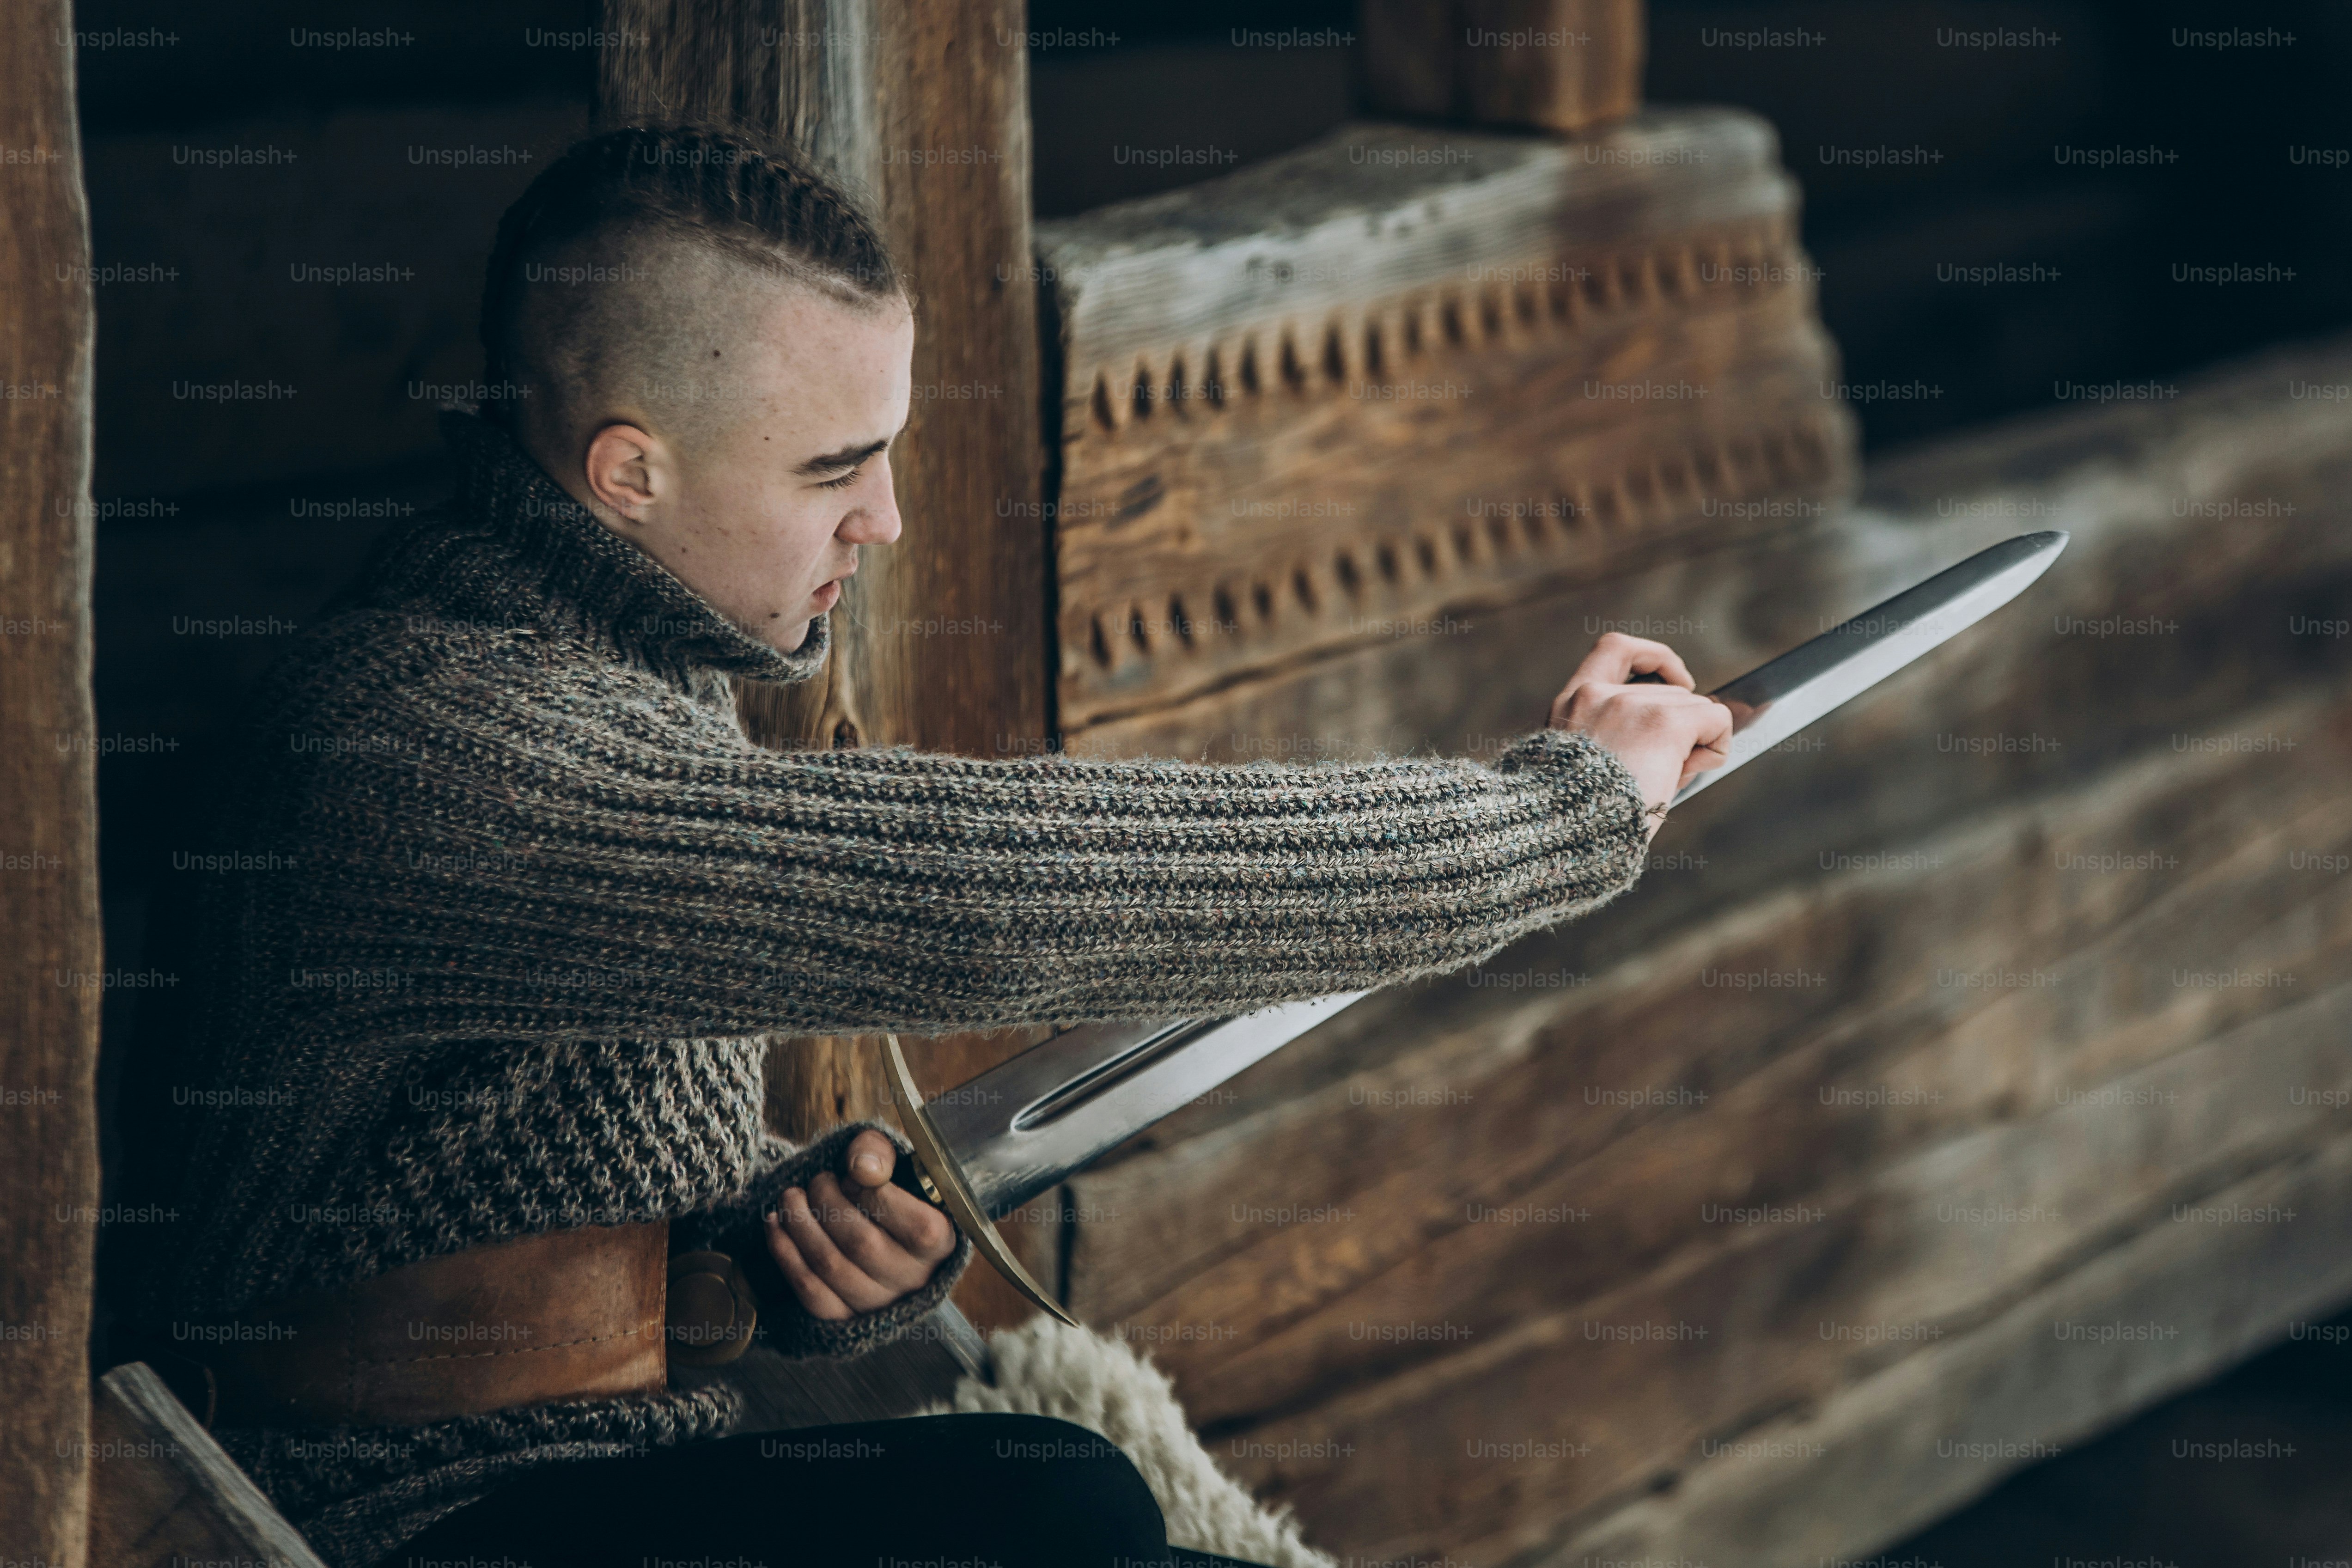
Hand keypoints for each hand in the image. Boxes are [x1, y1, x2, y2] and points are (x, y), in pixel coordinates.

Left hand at [763, 1130, 958, 1320]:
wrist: (888, 1238)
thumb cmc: (893, 1195)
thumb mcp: (894, 1164)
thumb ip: (880, 1153)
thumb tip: (862, 1169)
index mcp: (938, 1241)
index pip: (903, 1217)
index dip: (864, 1189)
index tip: (850, 1175)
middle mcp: (913, 1278)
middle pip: (859, 1242)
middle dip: (825, 1202)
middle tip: (817, 1181)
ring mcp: (879, 1303)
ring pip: (830, 1266)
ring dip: (798, 1224)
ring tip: (790, 1197)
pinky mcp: (846, 1319)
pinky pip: (810, 1292)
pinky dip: (785, 1254)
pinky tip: (775, 1225)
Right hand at [1548, 633, 1733, 835]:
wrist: (1568, 836)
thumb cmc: (1576, 819)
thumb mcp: (1583, 769)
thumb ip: (1620, 742)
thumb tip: (1684, 743)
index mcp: (1571, 705)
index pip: (1614, 649)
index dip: (1652, 656)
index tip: (1675, 681)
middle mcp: (1596, 696)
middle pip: (1670, 691)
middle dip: (1680, 727)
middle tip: (1665, 773)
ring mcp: (1629, 704)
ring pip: (1694, 707)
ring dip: (1694, 742)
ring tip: (1668, 780)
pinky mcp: (1663, 722)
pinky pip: (1715, 718)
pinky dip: (1715, 745)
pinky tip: (1692, 771)